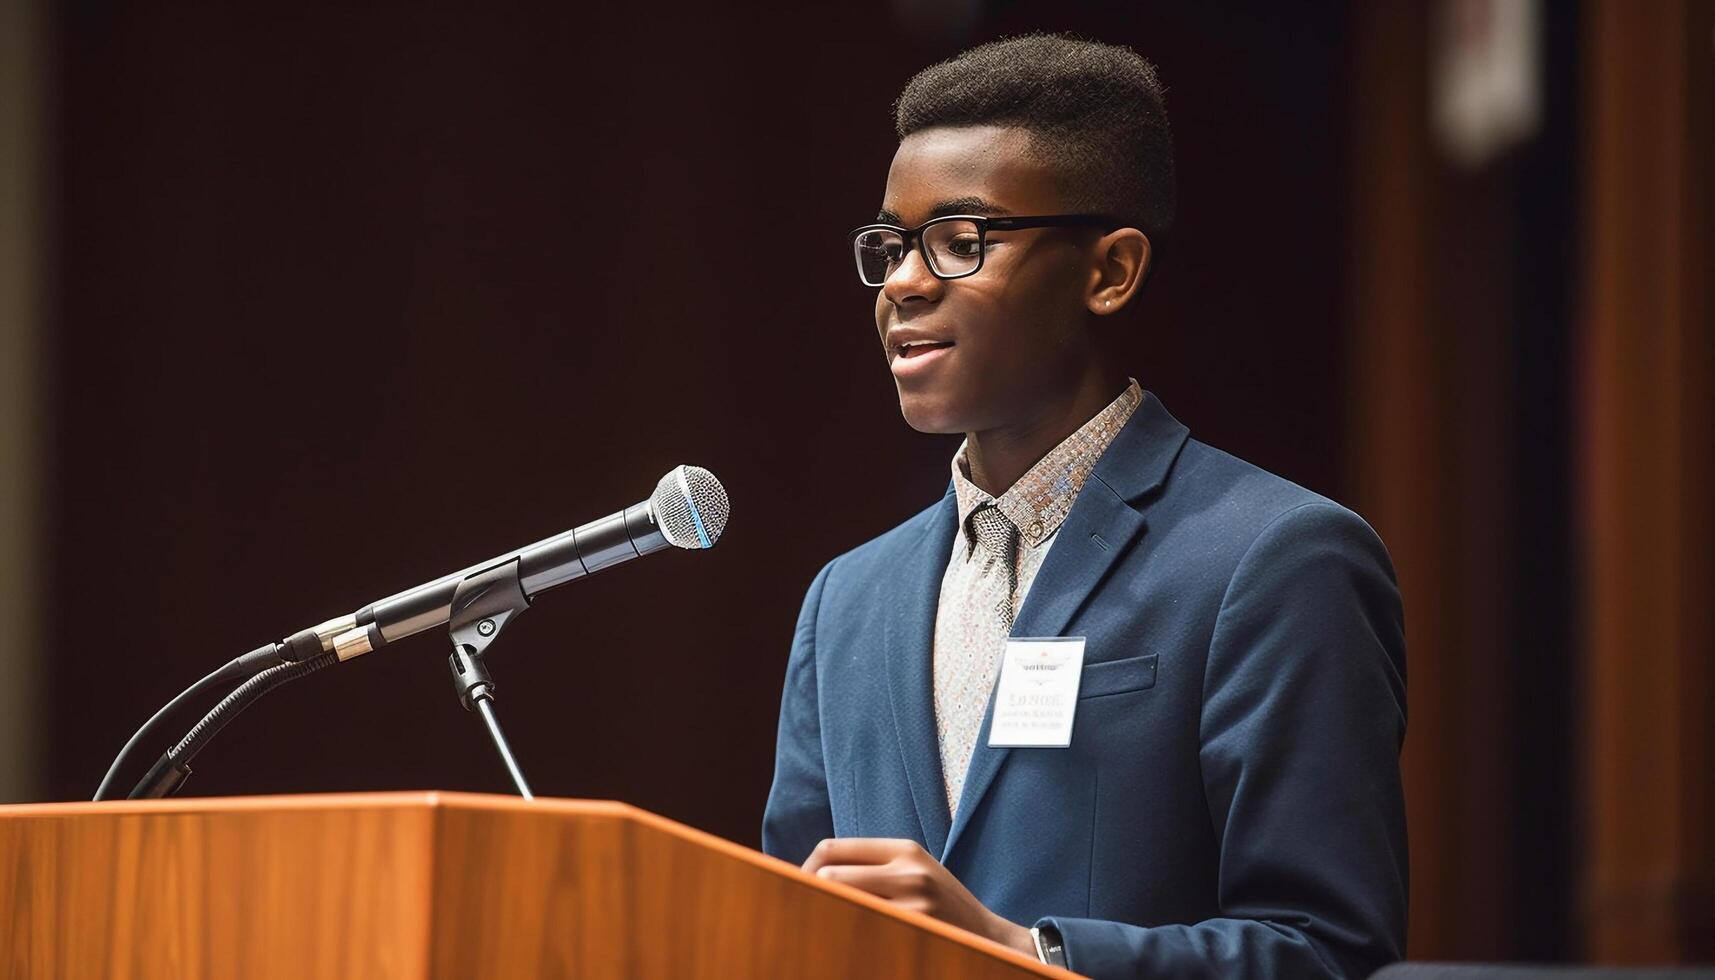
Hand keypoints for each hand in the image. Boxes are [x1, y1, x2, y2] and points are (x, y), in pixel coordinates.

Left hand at [802, 838, 1035, 957]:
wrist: (992, 939)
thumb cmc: (944, 907)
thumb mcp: (915, 872)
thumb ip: (873, 867)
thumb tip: (814, 874)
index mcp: (904, 849)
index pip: (832, 848)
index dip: (805, 869)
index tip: (796, 888)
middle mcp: (908, 871)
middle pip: (829, 875)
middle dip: (807, 894)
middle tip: (799, 913)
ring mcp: (913, 904)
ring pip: (840, 904)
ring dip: (821, 916)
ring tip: (813, 928)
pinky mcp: (915, 931)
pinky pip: (860, 932)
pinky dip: (842, 937)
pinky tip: (839, 945)